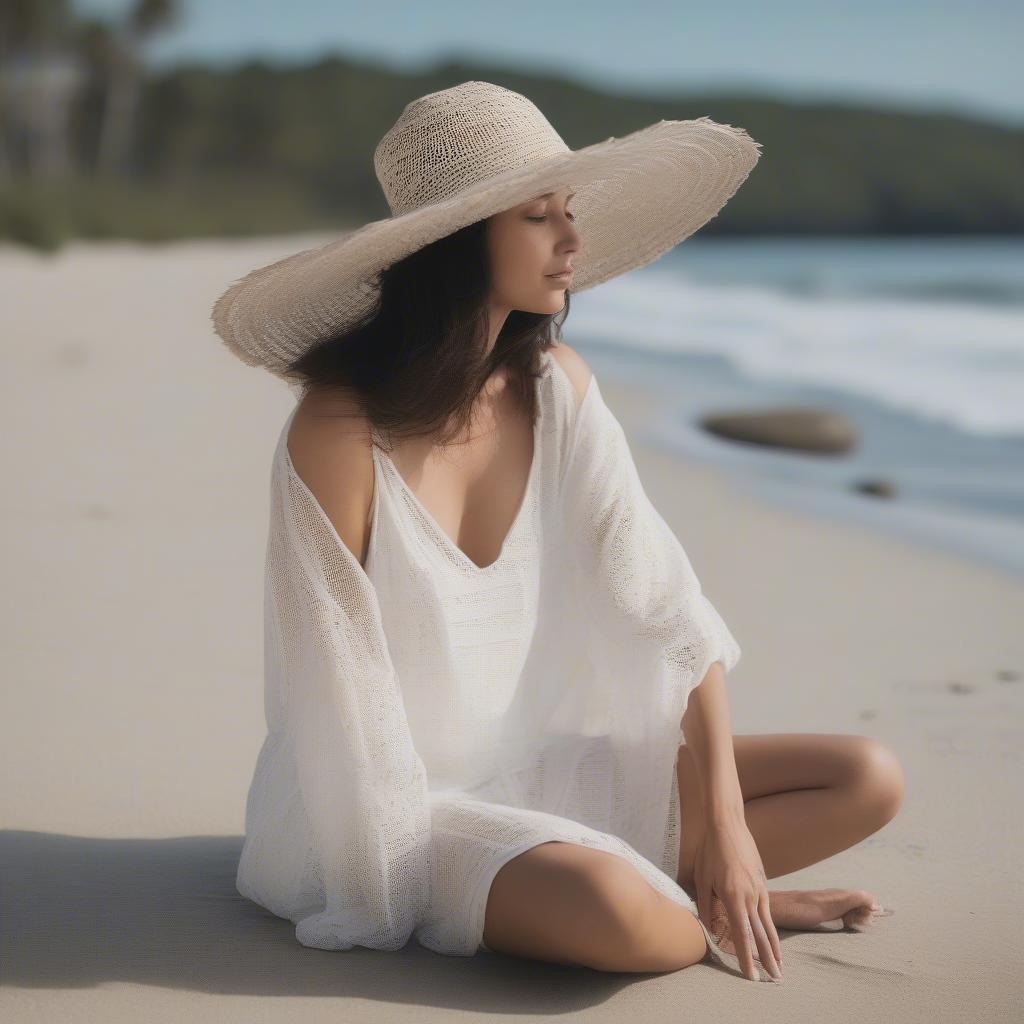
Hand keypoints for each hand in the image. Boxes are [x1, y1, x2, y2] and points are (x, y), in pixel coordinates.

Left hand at [693, 814, 782, 980]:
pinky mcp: (762, 881)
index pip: (742, 936)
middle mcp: (750, 897)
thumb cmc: (710, 851)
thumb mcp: (702, 879)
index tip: (752, 977)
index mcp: (733, 898)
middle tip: (775, 980)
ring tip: (780, 965)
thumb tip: (709, 929)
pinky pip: (767, 909)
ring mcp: (759, 889)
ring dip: (774, 947)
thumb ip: (706, 906)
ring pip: (768, 924)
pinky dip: (771, 927)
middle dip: (768, 959)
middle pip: (761, 935)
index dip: (746, 958)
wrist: (727, 825)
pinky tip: (772, 936)